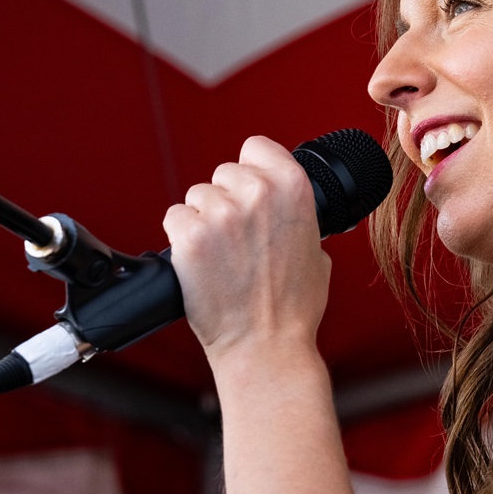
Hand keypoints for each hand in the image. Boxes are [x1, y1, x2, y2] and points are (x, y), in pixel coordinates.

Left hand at [162, 136, 331, 363]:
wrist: (265, 346)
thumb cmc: (293, 308)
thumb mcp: (317, 251)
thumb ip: (298, 216)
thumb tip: (284, 207)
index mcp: (293, 188)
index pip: (256, 147)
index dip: (250, 169)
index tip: (248, 191)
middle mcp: (257, 193)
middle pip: (223, 173)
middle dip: (226, 201)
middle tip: (237, 239)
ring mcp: (221, 214)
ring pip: (196, 197)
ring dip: (202, 221)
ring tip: (220, 257)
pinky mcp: (190, 237)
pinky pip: (175, 219)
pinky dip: (181, 240)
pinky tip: (200, 264)